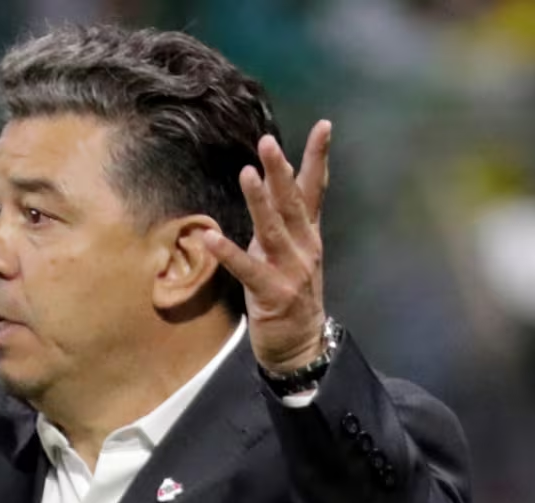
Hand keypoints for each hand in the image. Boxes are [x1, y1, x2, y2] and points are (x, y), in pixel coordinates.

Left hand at [204, 120, 331, 374]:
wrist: (301, 345)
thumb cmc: (290, 295)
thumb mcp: (292, 252)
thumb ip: (284, 221)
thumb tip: (272, 184)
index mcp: (309, 235)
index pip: (316, 190)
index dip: (318, 158)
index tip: (324, 126)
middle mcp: (304, 248)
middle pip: (293, 204)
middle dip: (281, 172)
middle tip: (268, 142)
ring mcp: (291, 271)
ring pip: (274, 230)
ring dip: (260, 201)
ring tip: (247, 174)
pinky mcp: (272, 294)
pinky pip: (248, 270)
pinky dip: (230, 254)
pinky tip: (211, 238)